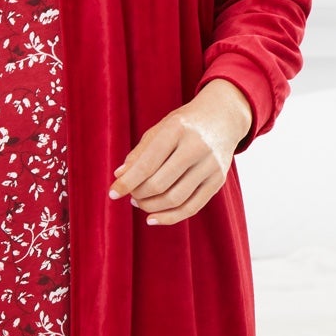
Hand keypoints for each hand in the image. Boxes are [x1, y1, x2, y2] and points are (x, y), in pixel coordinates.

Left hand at [108, 79, 252, 225]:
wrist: (223, 117)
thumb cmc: (183, 124)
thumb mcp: (159, 129)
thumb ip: (139, 153)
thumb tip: (120, 176)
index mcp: (177, 129)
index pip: (147, 164)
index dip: (127, 182)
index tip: (112, 193)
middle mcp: (197, 147)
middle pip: (160, 184)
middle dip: (139, 194)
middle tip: (131, 195)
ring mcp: (210, 165)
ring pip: (176, 199)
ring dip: (151, 206)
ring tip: (140, 202)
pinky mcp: (219, 180)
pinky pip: (192, 207)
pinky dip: (170, 217)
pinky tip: (153, 218)